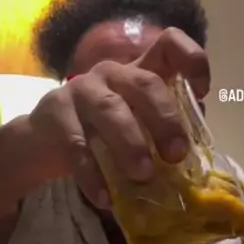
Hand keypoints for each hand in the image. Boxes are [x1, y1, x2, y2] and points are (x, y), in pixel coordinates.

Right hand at [28, 28, 209, 207]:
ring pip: (110, 110)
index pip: (168, 44)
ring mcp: (81, 91)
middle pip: (144, 83)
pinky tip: (105, 198)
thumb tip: (196, 144)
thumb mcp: (135, 127)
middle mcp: (112, 74)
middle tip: (175, 154)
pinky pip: (77, 146)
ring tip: (143, 174)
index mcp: (137, 72)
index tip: (201, 91)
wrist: (42, 144)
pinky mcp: (55, 115)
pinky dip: (93, 175)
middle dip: (164, 119)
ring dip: (129, 142)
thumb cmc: (99, 135)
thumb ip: (163, 129)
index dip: (191, 59)